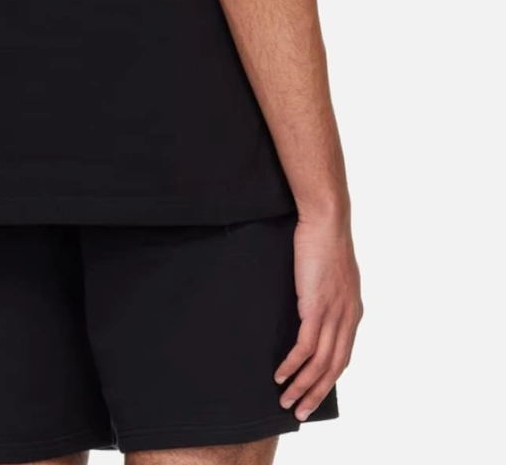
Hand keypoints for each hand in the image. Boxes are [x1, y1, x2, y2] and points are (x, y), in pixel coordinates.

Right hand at [275, 212, 362, 420]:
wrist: (326, 221)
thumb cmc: (324, 241)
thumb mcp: (332, 273)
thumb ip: (327, 295)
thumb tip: (313, 305)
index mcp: (353, 311)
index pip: (343, 356)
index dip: (328, 380)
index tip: (314, 395)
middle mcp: (348, 318)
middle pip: (334, 368)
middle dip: (316, 394)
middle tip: (299, 412)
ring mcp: (333, 314)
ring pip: (320, 363)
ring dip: (302, 386)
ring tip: (285, 401)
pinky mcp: (317, 307)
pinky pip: (306, 346)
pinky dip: (293, 364)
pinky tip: (281, 374)